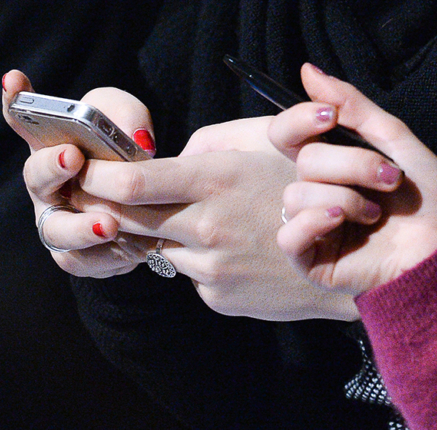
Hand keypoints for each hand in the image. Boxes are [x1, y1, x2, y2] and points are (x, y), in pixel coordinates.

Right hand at [1, 69, 156, 276]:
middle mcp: (46, 185)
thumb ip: (127, 117)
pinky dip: (109, 257)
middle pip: (36, 178)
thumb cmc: (124, 152)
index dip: (15, 101)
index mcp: (51, 144)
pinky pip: (87, 262)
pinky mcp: (77, 256)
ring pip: (57, 231)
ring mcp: (58, 221)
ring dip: (81, 229)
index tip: (15, 82)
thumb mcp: (127, 121)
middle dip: (51, 167)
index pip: (23, 117)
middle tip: (72, 157)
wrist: (146, 203)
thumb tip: (138, 139)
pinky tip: (134, 246)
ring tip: (110, 224)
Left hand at [72, 117, 358, 320]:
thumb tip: (168, 156)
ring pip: (159, 246)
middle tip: (85, 190)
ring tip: (198, 215)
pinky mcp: (217, 297)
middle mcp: (207, 228)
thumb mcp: (269, 141)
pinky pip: (190, 271)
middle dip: (101, 204)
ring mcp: (211, 269)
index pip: (131, 183)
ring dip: (162, 231)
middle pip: (125, 218)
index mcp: (217, 181)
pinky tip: (233, 244)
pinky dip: (197, 255)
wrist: (359, 255)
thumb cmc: (313, 183)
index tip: (78, 166)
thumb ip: (210, 143)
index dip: (94, 176)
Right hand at [270, 65, 436, 296]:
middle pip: (304, 161)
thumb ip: (353, 106)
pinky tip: (344, 222)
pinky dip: (314, 222)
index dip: (299, 119)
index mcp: (332, 161)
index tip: (331, 117)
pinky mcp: (312, 260)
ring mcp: (313, 226)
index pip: (288, 133)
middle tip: (389, 178)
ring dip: (345, 197)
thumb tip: (308, 70)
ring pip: (295, 195)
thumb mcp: (394, 140)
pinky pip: (288, 235)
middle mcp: (318, 190)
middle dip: (350, 165)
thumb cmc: (429, 195)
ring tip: (376, 213)